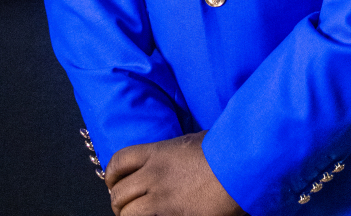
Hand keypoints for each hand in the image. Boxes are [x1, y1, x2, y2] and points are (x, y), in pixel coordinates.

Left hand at [105, 131, 243, 215]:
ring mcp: (162, 199)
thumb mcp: (189, 142)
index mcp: (157, 153)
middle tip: (125, 206)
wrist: (238, 165)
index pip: (118, 161)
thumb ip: (171, 153)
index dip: (111, 174)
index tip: (114, 182)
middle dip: (118, 201)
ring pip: (128, 214)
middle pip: (118, 193)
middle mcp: (153, 175)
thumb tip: (166, 160)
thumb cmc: (221, 148)